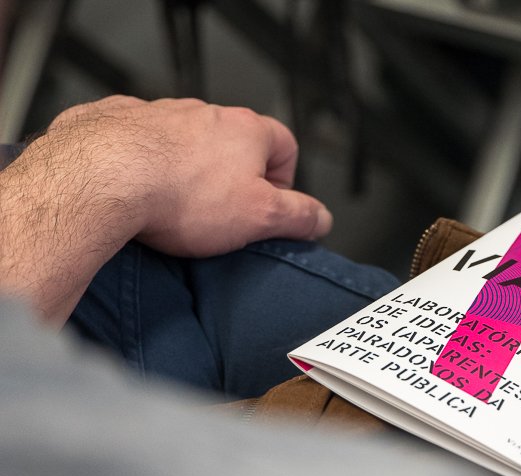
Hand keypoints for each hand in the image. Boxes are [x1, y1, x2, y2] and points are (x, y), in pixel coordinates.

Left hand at [47, 96, 331, 255]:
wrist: (101, 178)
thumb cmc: (180, 195)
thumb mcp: (260, 218)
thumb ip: (299, 217)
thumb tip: (320, 219)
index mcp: (246, 130)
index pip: (285, 145)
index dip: (284, 182)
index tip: (269, 208)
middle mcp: (203, 114)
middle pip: (233, 145)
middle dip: (232, 179)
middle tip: (222, 216)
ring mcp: (157, 113)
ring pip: (184, 143)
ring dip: (186, 171)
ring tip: (174, 208)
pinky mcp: (114, 122)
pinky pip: (137, 142)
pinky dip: (140, 165)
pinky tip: (135, 192)